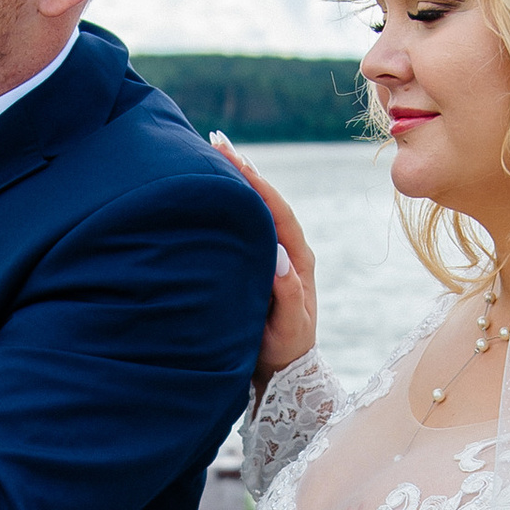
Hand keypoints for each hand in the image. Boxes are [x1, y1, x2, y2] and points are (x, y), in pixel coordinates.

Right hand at [211, 139, 316, 392]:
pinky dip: (230, 204)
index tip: (234, 158)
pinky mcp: (259, 262)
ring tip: (212, 152)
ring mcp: (273, 254)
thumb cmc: (286, 350)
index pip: (277, 211)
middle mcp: (287, 250)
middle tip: (216, 140)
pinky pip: (245, 225)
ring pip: (255, 209)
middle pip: (265, 200)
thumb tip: (277, 257)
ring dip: (235, 181)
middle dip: (242, 170)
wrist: (283, 370)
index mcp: (297, 259)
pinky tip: (212, 190)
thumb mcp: (289, 326)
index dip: (256, 183)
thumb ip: (286, 294)